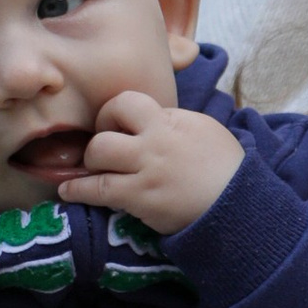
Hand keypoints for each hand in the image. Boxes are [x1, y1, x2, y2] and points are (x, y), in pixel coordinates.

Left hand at [59, 89, 242, 233]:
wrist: (239, 206)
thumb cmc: (226, 170)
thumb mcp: (204, 131)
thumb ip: (173, 124)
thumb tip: (148, 122)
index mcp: (174, 119)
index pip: (130, 101)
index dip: (116, 113)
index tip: (117, 127)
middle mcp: (158, 137)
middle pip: (110, 118)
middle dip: (100, 133)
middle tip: (103, 150)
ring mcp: (147, 167)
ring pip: (99, 151)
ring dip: (89, 162)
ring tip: (89, 171)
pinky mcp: (140, 197)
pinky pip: (97, 188)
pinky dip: (77, 190)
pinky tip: (68, 191)